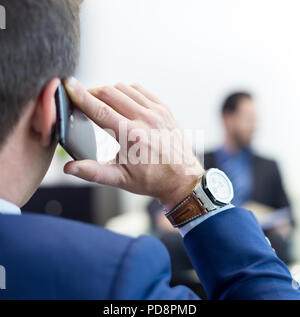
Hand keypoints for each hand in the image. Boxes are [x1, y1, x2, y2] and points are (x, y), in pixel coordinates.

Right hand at [64, 78, 203, 208]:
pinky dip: (126, 90)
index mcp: (132, 137)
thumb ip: (93, 172)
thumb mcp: (120, 179)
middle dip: (92, 92)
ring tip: (101, 101)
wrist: (181, 178)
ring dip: (109, 91)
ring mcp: (157, 112)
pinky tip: (121, 99)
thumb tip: (69, 168)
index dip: (81, 96)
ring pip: (124, 88)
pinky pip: (140, 90)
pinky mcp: (164, 108)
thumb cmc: (151, 180)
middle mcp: (146, 120)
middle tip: (83, 99)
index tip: (68, 85)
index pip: (100, 110)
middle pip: (110, 93)